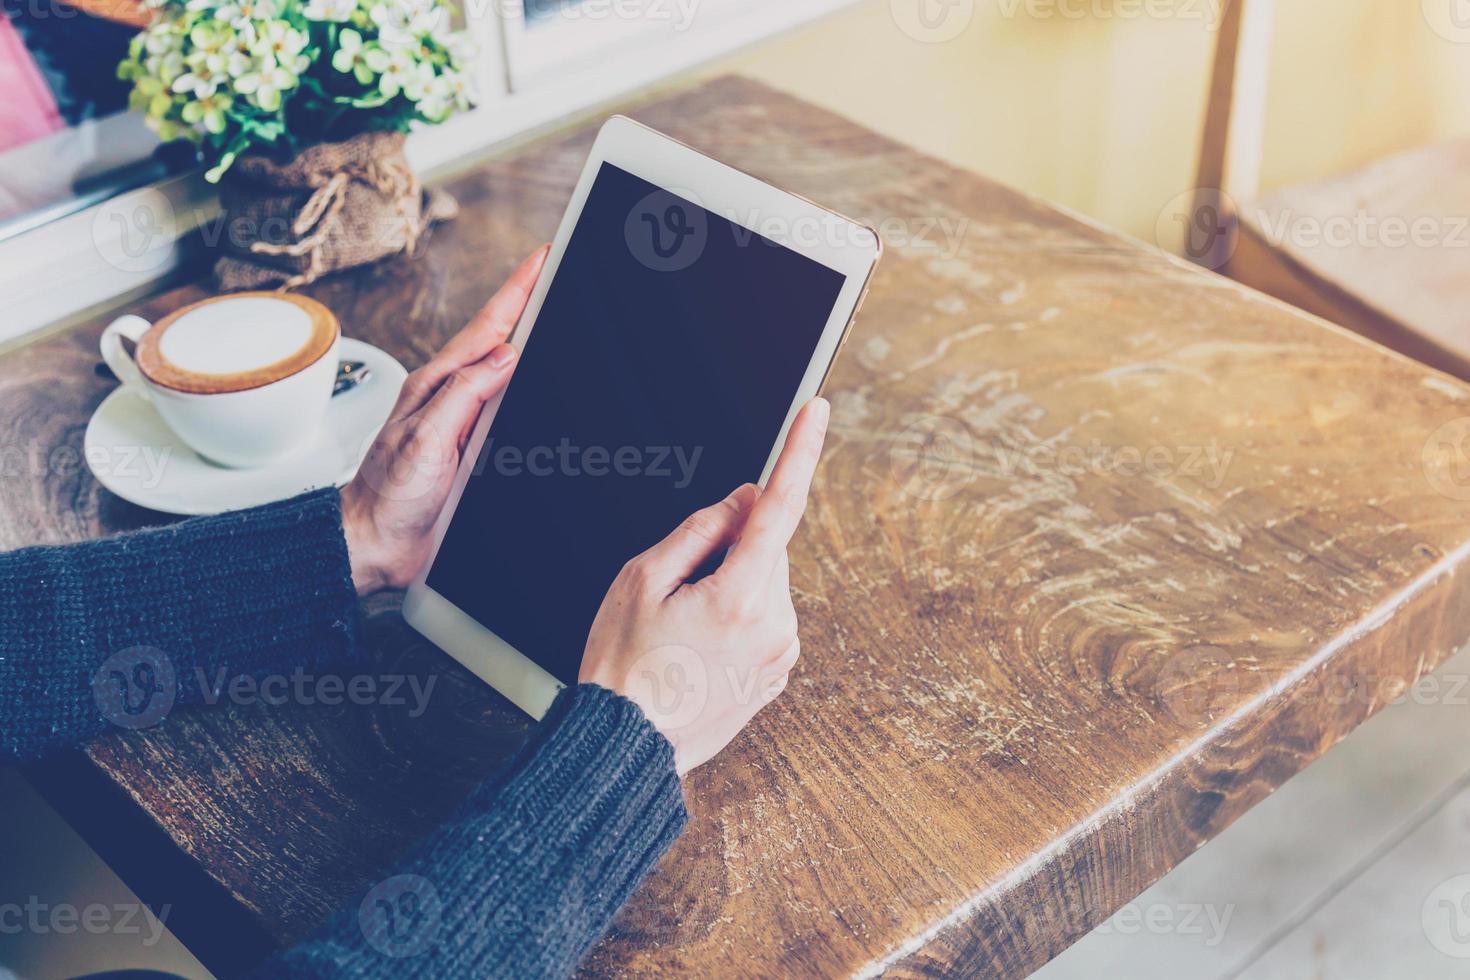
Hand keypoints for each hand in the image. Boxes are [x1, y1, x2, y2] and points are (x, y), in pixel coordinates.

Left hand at [342, 245, 549, 592]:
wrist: (375, 544)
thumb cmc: (388, 496)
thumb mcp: (425, 438)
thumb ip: (464, 394)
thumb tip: (505, 356)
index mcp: (438, 384)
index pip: (488, 327)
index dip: (518, 290)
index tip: (542, 258)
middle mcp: (452, 397)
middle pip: (500, 340)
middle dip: (529, 303)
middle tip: (555, 270)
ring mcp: (463, 421)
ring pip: (505, 372)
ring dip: (529, 340)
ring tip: (551, 310)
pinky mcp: (472, 448)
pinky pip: (507, 407)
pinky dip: (524, 387)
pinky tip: (535, 382)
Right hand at [578, 398, 830, 774]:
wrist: (625, 748)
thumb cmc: (622, 667)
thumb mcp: (640, 579)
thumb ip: (700, 528)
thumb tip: (744, 499)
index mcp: (739, 596)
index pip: (779, 506)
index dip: (800, 452)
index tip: (817, 411)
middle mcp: (774, 626)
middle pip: (769, 549)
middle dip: (732, 549)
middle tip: (679, 588)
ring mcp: (781, 655)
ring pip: (768, 584)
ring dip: (736, 586)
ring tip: (685, 628)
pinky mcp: (778, 676)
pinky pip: (767, 621)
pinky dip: (740, 618)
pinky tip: (700, 647)